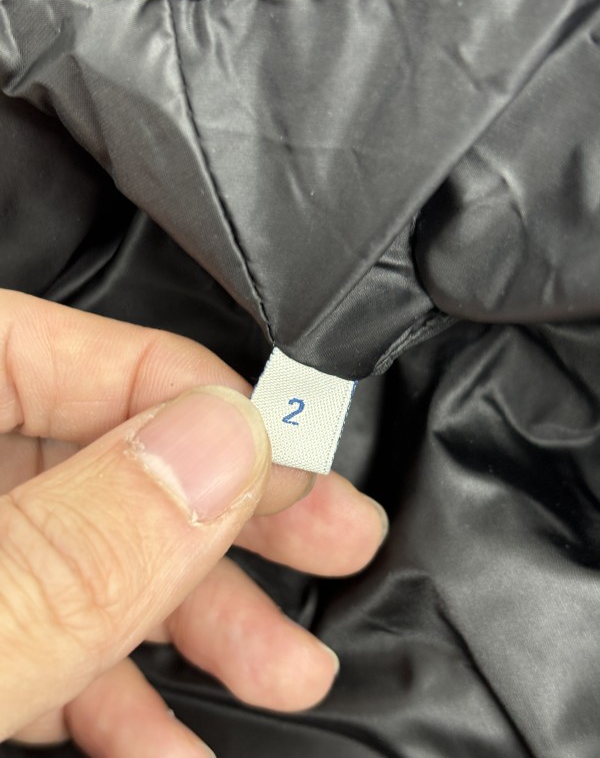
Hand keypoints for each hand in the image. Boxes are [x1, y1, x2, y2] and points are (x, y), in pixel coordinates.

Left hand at [0, 291, 386, 756]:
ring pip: (97, 549)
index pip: (94, 353)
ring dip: (199, 617)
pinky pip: (50, 626)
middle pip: (116, 454)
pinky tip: (173, 731)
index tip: (300, 477)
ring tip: (286, 668)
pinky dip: (117, 681)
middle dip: (235, 517)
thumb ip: (86, 540)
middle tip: (335, 545)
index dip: (216, 410)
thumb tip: (227, 447)